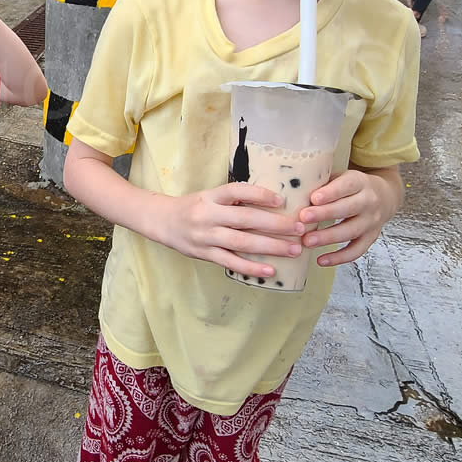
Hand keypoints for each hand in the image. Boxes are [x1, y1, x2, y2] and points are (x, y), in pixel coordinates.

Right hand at [155, 184, 305, 278]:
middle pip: (246, 219)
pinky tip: (270, 271)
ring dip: (271, 247)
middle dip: (276, 224)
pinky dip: (251, 267)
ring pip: (242, 242)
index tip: (281, 200)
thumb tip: (272, 201)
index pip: (237, 191)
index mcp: (211, 196)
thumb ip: (234, 199)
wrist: (162, 221)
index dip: (259, 194)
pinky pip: (231, 262)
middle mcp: (208, 215)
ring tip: (294, 249)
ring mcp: (206, 236)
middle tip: (299, 228)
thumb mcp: (210, 196)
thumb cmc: (193, 207)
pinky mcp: (205, 254)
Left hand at [300, 170, 398, 266]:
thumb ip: (322, 182)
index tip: (313, 198)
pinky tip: (321, 260)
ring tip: (307, 241)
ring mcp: (372, 221)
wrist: (384, 196)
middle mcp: (369, 201)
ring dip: (328, 238)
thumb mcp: (340, 177)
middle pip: (347, 209)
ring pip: (351, 231)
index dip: (330, 193)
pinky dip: (339, 257)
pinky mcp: (371, 238)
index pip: (346, 186)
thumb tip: (292, 189)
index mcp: (360, 182)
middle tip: (303, 219)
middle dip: (325, 214)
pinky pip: (356, 250)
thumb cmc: (351, 187)